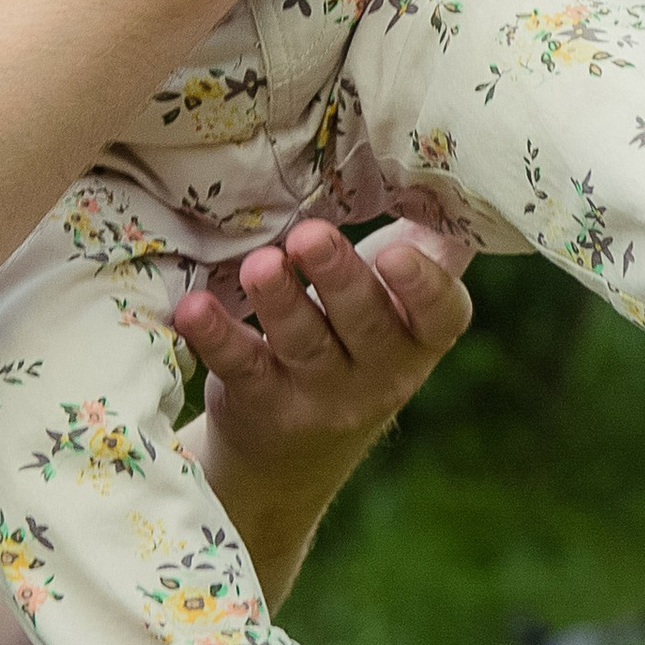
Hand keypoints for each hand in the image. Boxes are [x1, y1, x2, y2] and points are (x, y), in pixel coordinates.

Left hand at [182, 215, 473, 600]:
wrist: (294, 456)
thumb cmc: (353, 346)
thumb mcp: (396, 310)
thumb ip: (425, 255)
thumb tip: (451, 188)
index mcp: (419, 339)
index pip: (441, 317)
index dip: (425, 287)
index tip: (397, 251)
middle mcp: (379, 373)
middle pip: (365, 324)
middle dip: (339, 277)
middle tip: (311, 237)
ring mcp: (320, 395)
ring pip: (302, 343)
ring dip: (280, 300)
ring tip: (260, 265)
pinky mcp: (261, 404)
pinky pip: (240, 367)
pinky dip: (216, 335)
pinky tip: (193, 308)